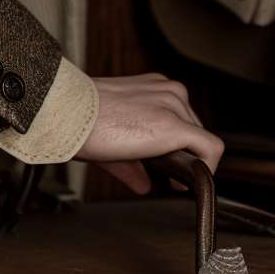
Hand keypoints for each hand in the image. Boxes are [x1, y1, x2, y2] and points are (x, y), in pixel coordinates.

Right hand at [75, 74, 224, 193]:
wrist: (64, 113)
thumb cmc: (78, 121)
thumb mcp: (111, 142)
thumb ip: (134, 164)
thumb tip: (143, 185)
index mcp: (155, 88)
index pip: (183, 118)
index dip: (180, 146)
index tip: (169, 165)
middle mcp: (169, 92)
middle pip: (195, 130)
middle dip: (183, 156)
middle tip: (168, 177)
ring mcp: (173, 106)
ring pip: (202, 140)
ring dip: (188, 163)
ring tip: (169, 180)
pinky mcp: (173, 126)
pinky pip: (210, 149)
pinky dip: (206, 169)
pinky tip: (182, 183)